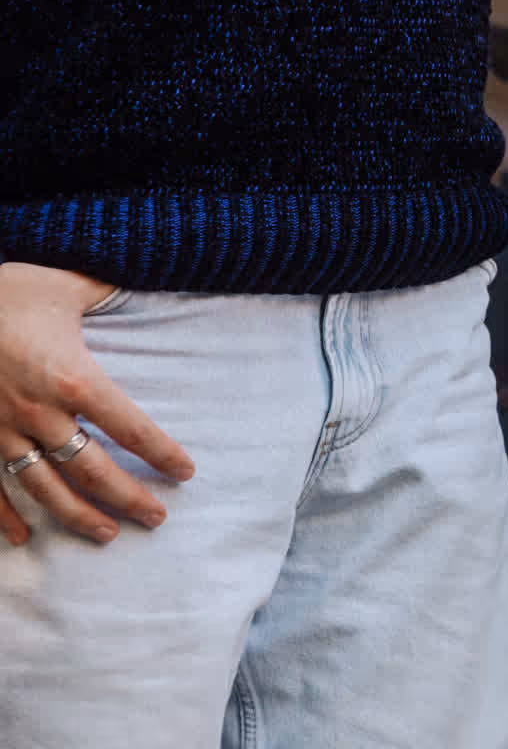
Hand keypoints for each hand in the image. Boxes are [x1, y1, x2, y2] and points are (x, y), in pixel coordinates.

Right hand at [0, 263, 193, 545]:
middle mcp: (37, 411)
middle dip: (126, 497)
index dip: (161, 454)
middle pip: (90, 468)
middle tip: (156, 518)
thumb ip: (110, 291)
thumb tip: (151, 273)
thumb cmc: (10, 290)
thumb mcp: (69, 284)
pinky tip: (24, 537)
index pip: (130, 427)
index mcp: (71, 377)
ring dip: (76, 514)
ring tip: (106, 534)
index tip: (185, 473)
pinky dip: (5, 516)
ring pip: (43, 487)